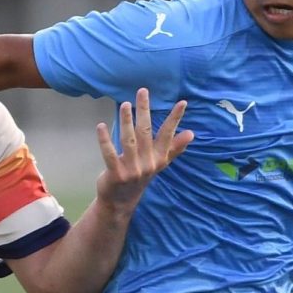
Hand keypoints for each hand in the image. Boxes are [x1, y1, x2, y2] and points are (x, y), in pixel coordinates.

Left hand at [94, 89, 193, 212]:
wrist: (121, 202)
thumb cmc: (140, 177)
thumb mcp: (159, 163)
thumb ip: (174, 148)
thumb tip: (191, 134)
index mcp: (159, 158)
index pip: (168, 135)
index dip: (175, 119)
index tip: (182, 102)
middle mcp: (148, 163)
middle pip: (146, 132)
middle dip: (144, 111)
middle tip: (143, 91)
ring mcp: (132, 169)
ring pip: (129, 141)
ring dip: (126, 121)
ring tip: (125, 104)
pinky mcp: (116, 174)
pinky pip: (109, 154)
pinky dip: (105, 140)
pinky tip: (101, 126)